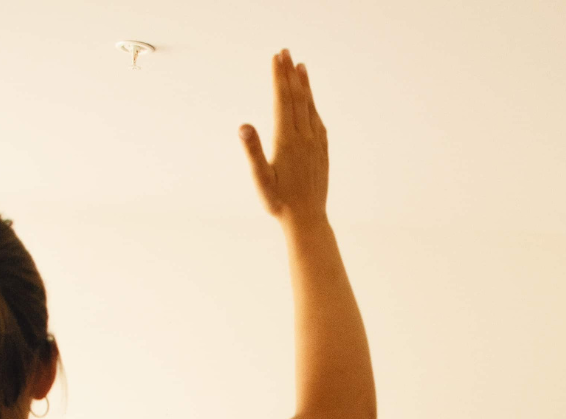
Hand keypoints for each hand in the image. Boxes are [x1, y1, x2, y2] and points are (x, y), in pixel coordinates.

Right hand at [240, 50, 328, 224]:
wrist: (308, 220)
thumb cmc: (279, 202)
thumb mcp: (260, 179)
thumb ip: (253, 151)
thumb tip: (243, 126)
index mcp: (286, 139)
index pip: (282, 100)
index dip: (278, 77)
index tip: (276, 57)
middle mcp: (304, 137)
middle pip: (297, 98)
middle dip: (289, 73)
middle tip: (285, 51)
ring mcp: (315, 144)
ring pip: (310, 107)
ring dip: (304, 85)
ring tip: (300, 66)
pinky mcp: (321, 152)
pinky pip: (318, 122)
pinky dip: (313, 106)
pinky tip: (311, 101)